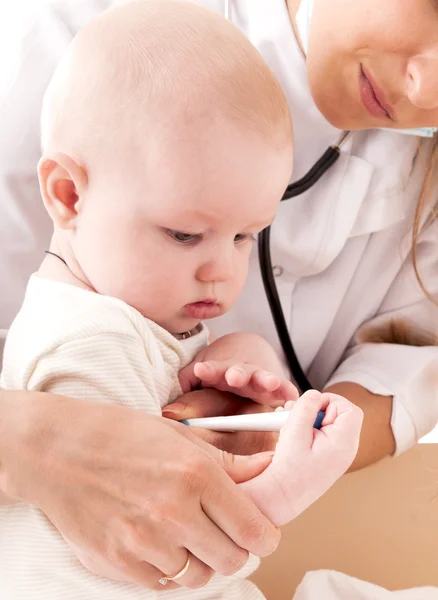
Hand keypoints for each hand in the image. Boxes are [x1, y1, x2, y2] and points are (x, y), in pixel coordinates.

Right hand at [0, 391, 279, 589]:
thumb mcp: (178, 435)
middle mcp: (174, 511)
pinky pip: (161, 583)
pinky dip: (166, 568)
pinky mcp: (117, 562)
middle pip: (232, 560)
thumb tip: (267, 467)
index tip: (260, 533)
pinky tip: (155, 540)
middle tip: (221, 532)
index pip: (253, 530)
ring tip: (183, 533)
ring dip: (198, 559)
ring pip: (197, 576)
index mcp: (196, 474)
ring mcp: (144, 541)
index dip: (264, 536)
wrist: (56, 449)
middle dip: (234, 548)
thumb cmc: (119, 434)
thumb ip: (227, 459)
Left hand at [179, 359, 297, 405]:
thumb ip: (187, 383)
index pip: (212, 369)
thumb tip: (168, 410)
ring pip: (263, 377)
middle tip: (234, 377)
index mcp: (220, 369)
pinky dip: (289, 392)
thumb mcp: (201, 371)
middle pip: (239, 372)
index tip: (200, 369)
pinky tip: (292, 398)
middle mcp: (241, 372)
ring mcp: (260, 378)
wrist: (248, 348)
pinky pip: (285, 389)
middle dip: (237, 374)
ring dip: (266, 379)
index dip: (207, 370)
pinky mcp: (276, 386)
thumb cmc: (220, 367)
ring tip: (269, 383)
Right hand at [240, 390, 363, 525]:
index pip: (349, 409)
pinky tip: (293, 438)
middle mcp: (346, 448)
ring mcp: (338, 454)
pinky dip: (308, 431)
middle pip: (340, 414)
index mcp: (344, 442)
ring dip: (309, 420)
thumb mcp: (295, 430)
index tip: (309, 408)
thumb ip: (307, 406)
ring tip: (291, 428)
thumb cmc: (289, 469)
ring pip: (329, 423)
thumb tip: (315, 395)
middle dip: (316, 410)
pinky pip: (323, 435)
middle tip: (297, 418)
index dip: (330, 401)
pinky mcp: (328, 457)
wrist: (282, 496)